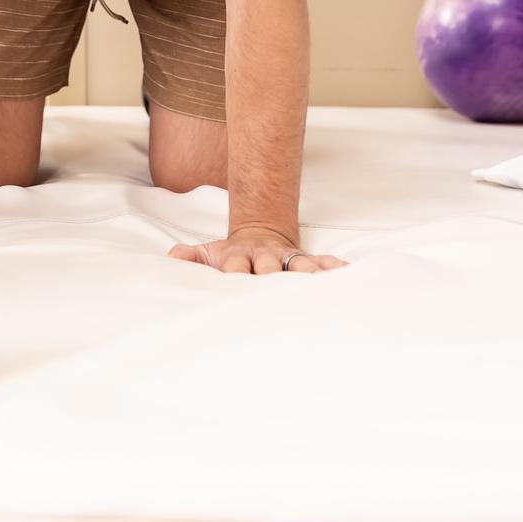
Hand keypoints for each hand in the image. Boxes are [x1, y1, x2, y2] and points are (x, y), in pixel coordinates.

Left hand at [168, 225, 346, 274]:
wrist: (258, 235)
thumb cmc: (230, 256)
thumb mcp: (208, 254)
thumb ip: (191, 257)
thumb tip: (173, 257)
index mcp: (239, 258)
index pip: (237, 266)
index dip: (237, 273)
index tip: (238, 281)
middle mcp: (265, 258)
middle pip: (271, 266)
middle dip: (276, 275)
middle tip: (284, 286)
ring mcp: (287, 259)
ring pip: (299, 265)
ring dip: (309, 273)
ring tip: (322, 282)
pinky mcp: (306, 261)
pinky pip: (323, 263)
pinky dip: (336, 269)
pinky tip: (349, 274)